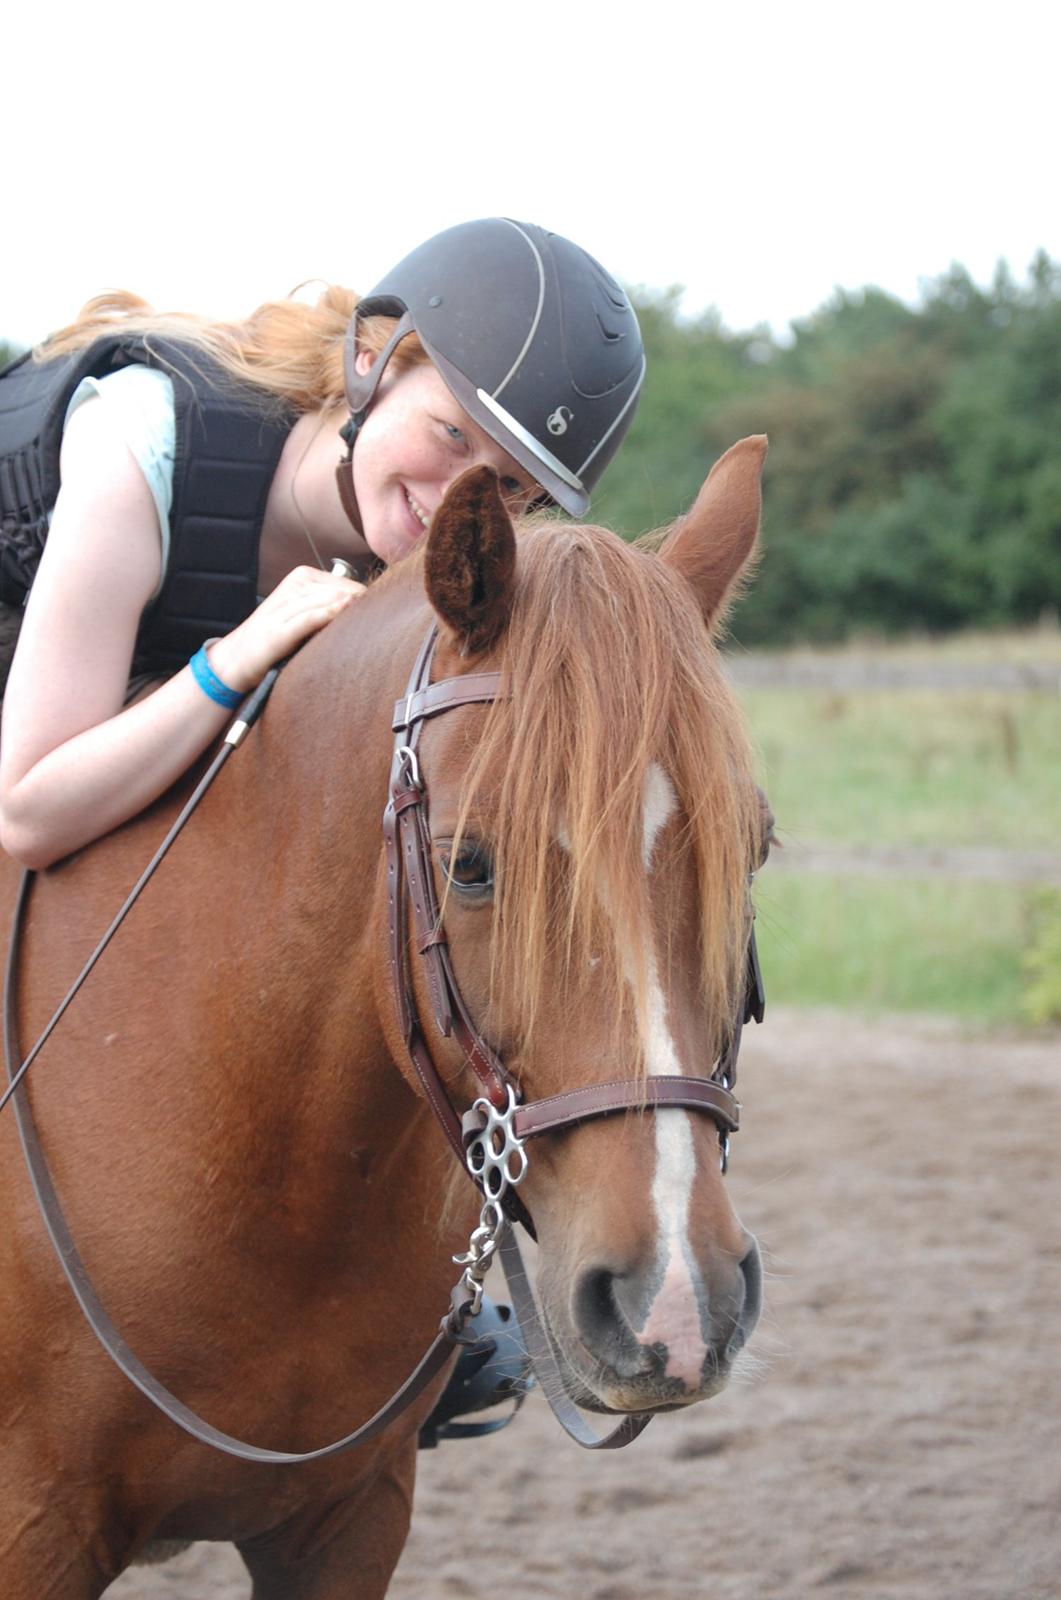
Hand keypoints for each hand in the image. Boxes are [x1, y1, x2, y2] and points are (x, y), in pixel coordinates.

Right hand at [207, 566, 364, 691]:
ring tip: (366, 632)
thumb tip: (367, 609)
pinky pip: (311, 617)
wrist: (236, 659)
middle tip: (377, 628)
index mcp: (304, 577)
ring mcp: (286, 604)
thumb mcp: (305, 613)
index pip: (350, 584)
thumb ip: (332, 606)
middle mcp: (296, 584)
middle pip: (345, 592)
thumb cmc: (276, 638)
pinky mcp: (280, 628)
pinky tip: (345, 613)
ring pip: (331, 601)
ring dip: (351, 615)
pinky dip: (329, 615)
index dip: (367, 603)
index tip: (381, 619)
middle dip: (362, 609)